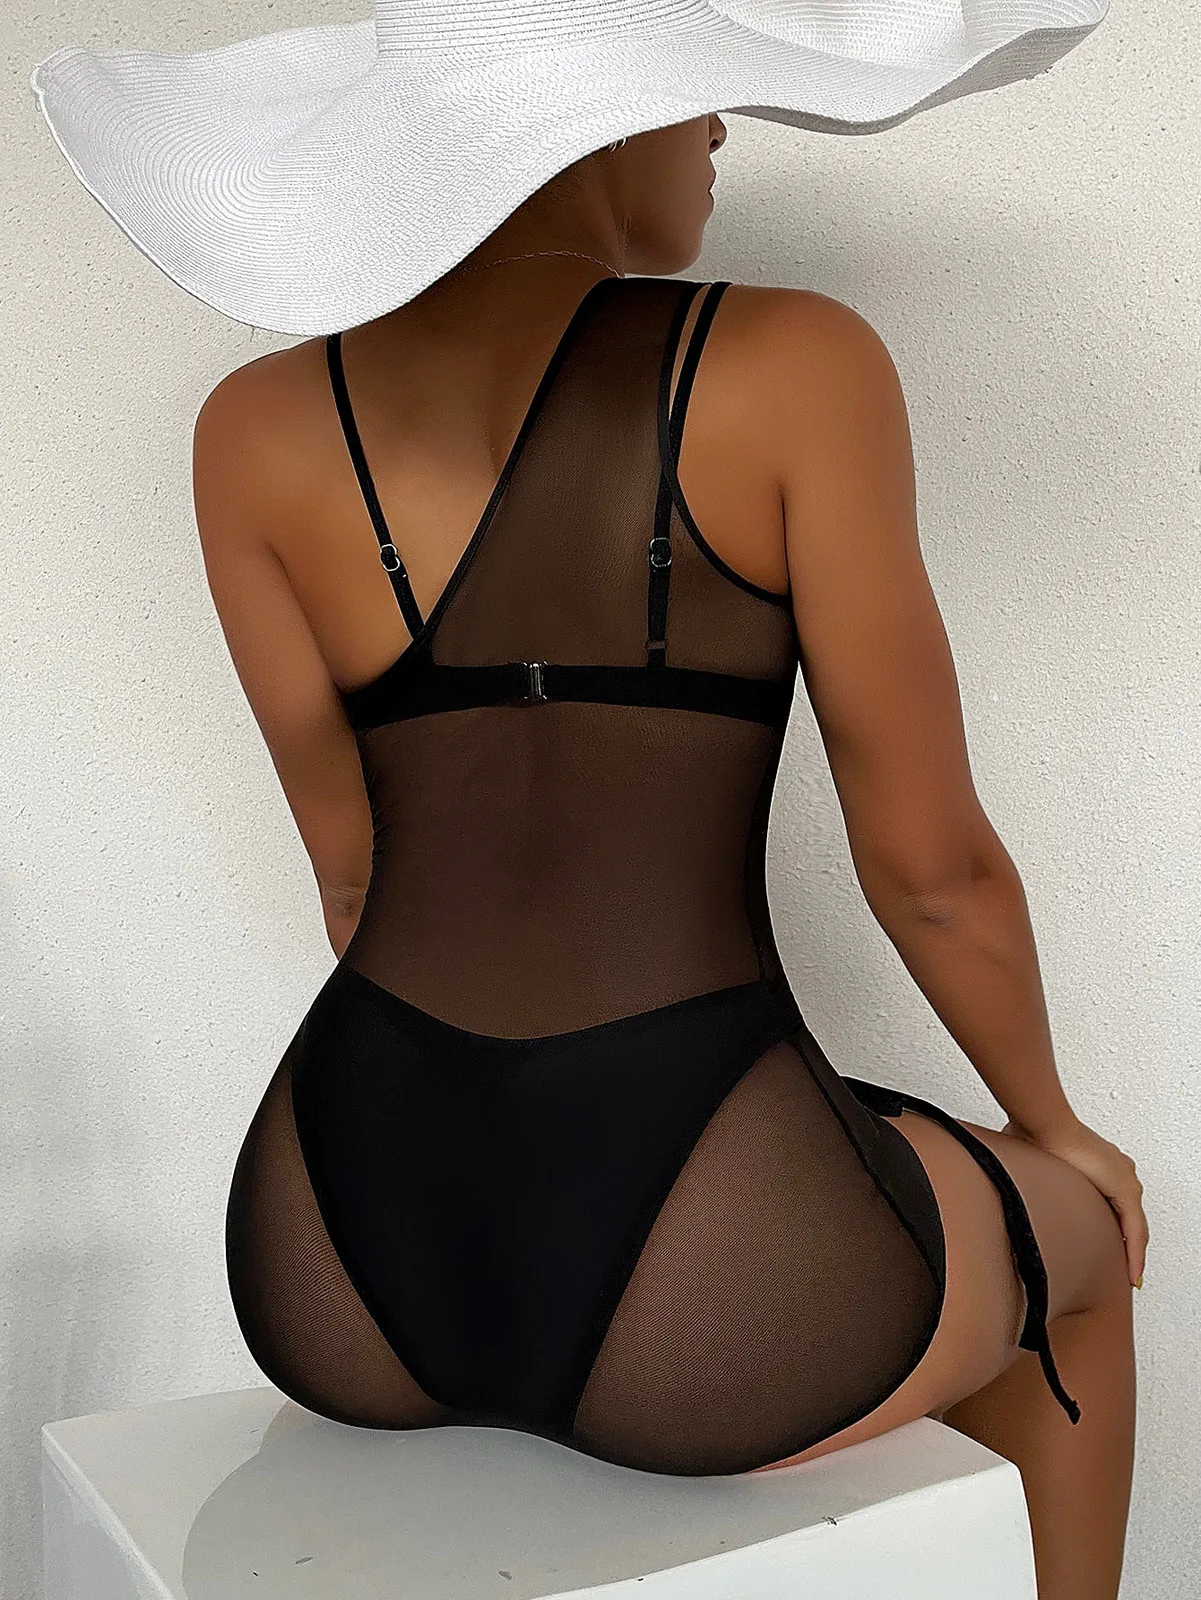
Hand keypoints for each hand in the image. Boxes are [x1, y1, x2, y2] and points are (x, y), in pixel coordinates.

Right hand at [1001, 1115, 1147, 1288]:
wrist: (1041, 1124)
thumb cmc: (1033, 1132)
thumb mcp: (1030, 1158)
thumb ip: (1027, 1170)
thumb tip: (1002, 1171)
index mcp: (1098, 1162)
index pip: (1112, 1202)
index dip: (1112, 1226)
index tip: (1107, 1244)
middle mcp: (1116, 1170)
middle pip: (1127, 1216)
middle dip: (1124, 1242)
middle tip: (1121, 1266)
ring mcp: (1123, 1179)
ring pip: (1134, 1227)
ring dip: (1131, 1251)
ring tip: (1127, 1275)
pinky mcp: (1124, 1190)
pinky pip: (1135, 1231)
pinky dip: (1135, 1254)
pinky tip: (1132, 1273)